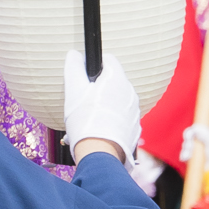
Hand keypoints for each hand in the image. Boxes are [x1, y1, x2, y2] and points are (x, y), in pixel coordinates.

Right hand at [63, 48, 140, 166]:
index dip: (93, 65)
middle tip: (82, 103)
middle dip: (96, 89)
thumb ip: (74, 67)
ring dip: (102, 106)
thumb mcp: (73, 89)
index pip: (108, 59)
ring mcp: (134, 111)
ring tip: (87, 120)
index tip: (83, 78)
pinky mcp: (134, 127)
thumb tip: (75, 54)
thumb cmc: (85, 120)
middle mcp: (130, 92)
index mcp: (118, 79)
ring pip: (115, 101)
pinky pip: (120, 118)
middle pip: (111, 82)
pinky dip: (109, 121)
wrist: (100, 154)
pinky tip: (97, 131)